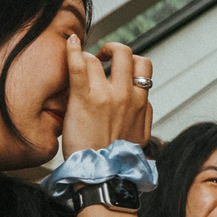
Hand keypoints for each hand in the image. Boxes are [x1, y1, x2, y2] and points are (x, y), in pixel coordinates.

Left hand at [62, 36, 152, 151]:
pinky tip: (70, 42)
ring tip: (81, 64)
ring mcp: (105, 95)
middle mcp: (126, 94)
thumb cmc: (118, 158)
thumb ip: (145, 113)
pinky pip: (78, 65)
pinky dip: (73, 50)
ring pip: (99, 58)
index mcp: (141, 102)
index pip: (143, 66)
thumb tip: (144, 100)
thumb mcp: (143, 134)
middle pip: (125, 53)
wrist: (102, 174)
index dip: (130, 61)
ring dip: (89, 57)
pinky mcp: (84, 99)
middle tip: (102, 57)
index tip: (119, 67)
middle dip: (113, 49)